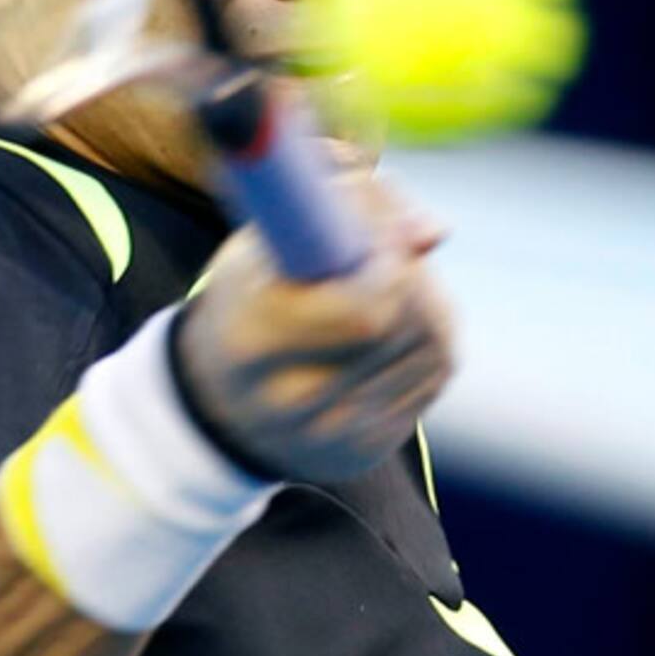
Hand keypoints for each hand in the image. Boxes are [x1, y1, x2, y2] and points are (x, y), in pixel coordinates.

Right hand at [174, 172, 453, 483]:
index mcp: (253, 340)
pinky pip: (434, 373)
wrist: (220, 404)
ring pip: (434, 344)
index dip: (393, 259)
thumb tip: (433, 231)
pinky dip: (429, 334)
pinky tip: (395, 320)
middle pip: (409, 323)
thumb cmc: (248, 300)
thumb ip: (338, 211)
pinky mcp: (373, 445)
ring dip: (428, 297)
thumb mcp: (262, 243)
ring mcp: (339, 432)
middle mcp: (296, 399)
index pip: (366, 309)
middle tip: (392, 242)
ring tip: (386, 278)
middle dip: (413, 270)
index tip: (384, 230)